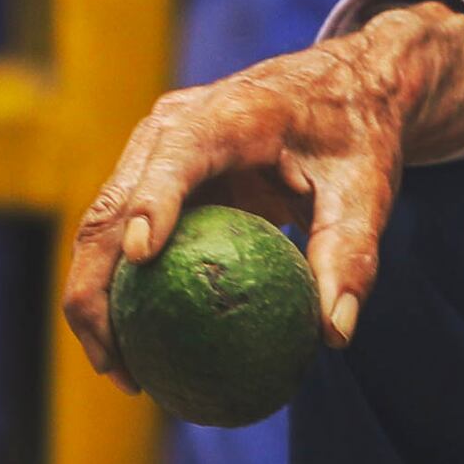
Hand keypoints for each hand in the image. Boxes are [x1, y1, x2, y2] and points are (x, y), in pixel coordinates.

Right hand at [64, 0, 463, 371]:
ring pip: (101, 226)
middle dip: (96, 287)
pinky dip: (121, 293)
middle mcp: (172, 125)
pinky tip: (142, 354)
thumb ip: (351, 254)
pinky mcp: (152, 177)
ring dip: (95, 301)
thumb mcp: (368, 191)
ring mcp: (153, 151)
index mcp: (230, 113)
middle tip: (121, 365)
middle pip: (112, 205)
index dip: (152, 200)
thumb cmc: (358, 136)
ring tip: (123, 375)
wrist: (343, 88)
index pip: (178, 154)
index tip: (142, 258)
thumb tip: (334, 334)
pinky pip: (123, 238)